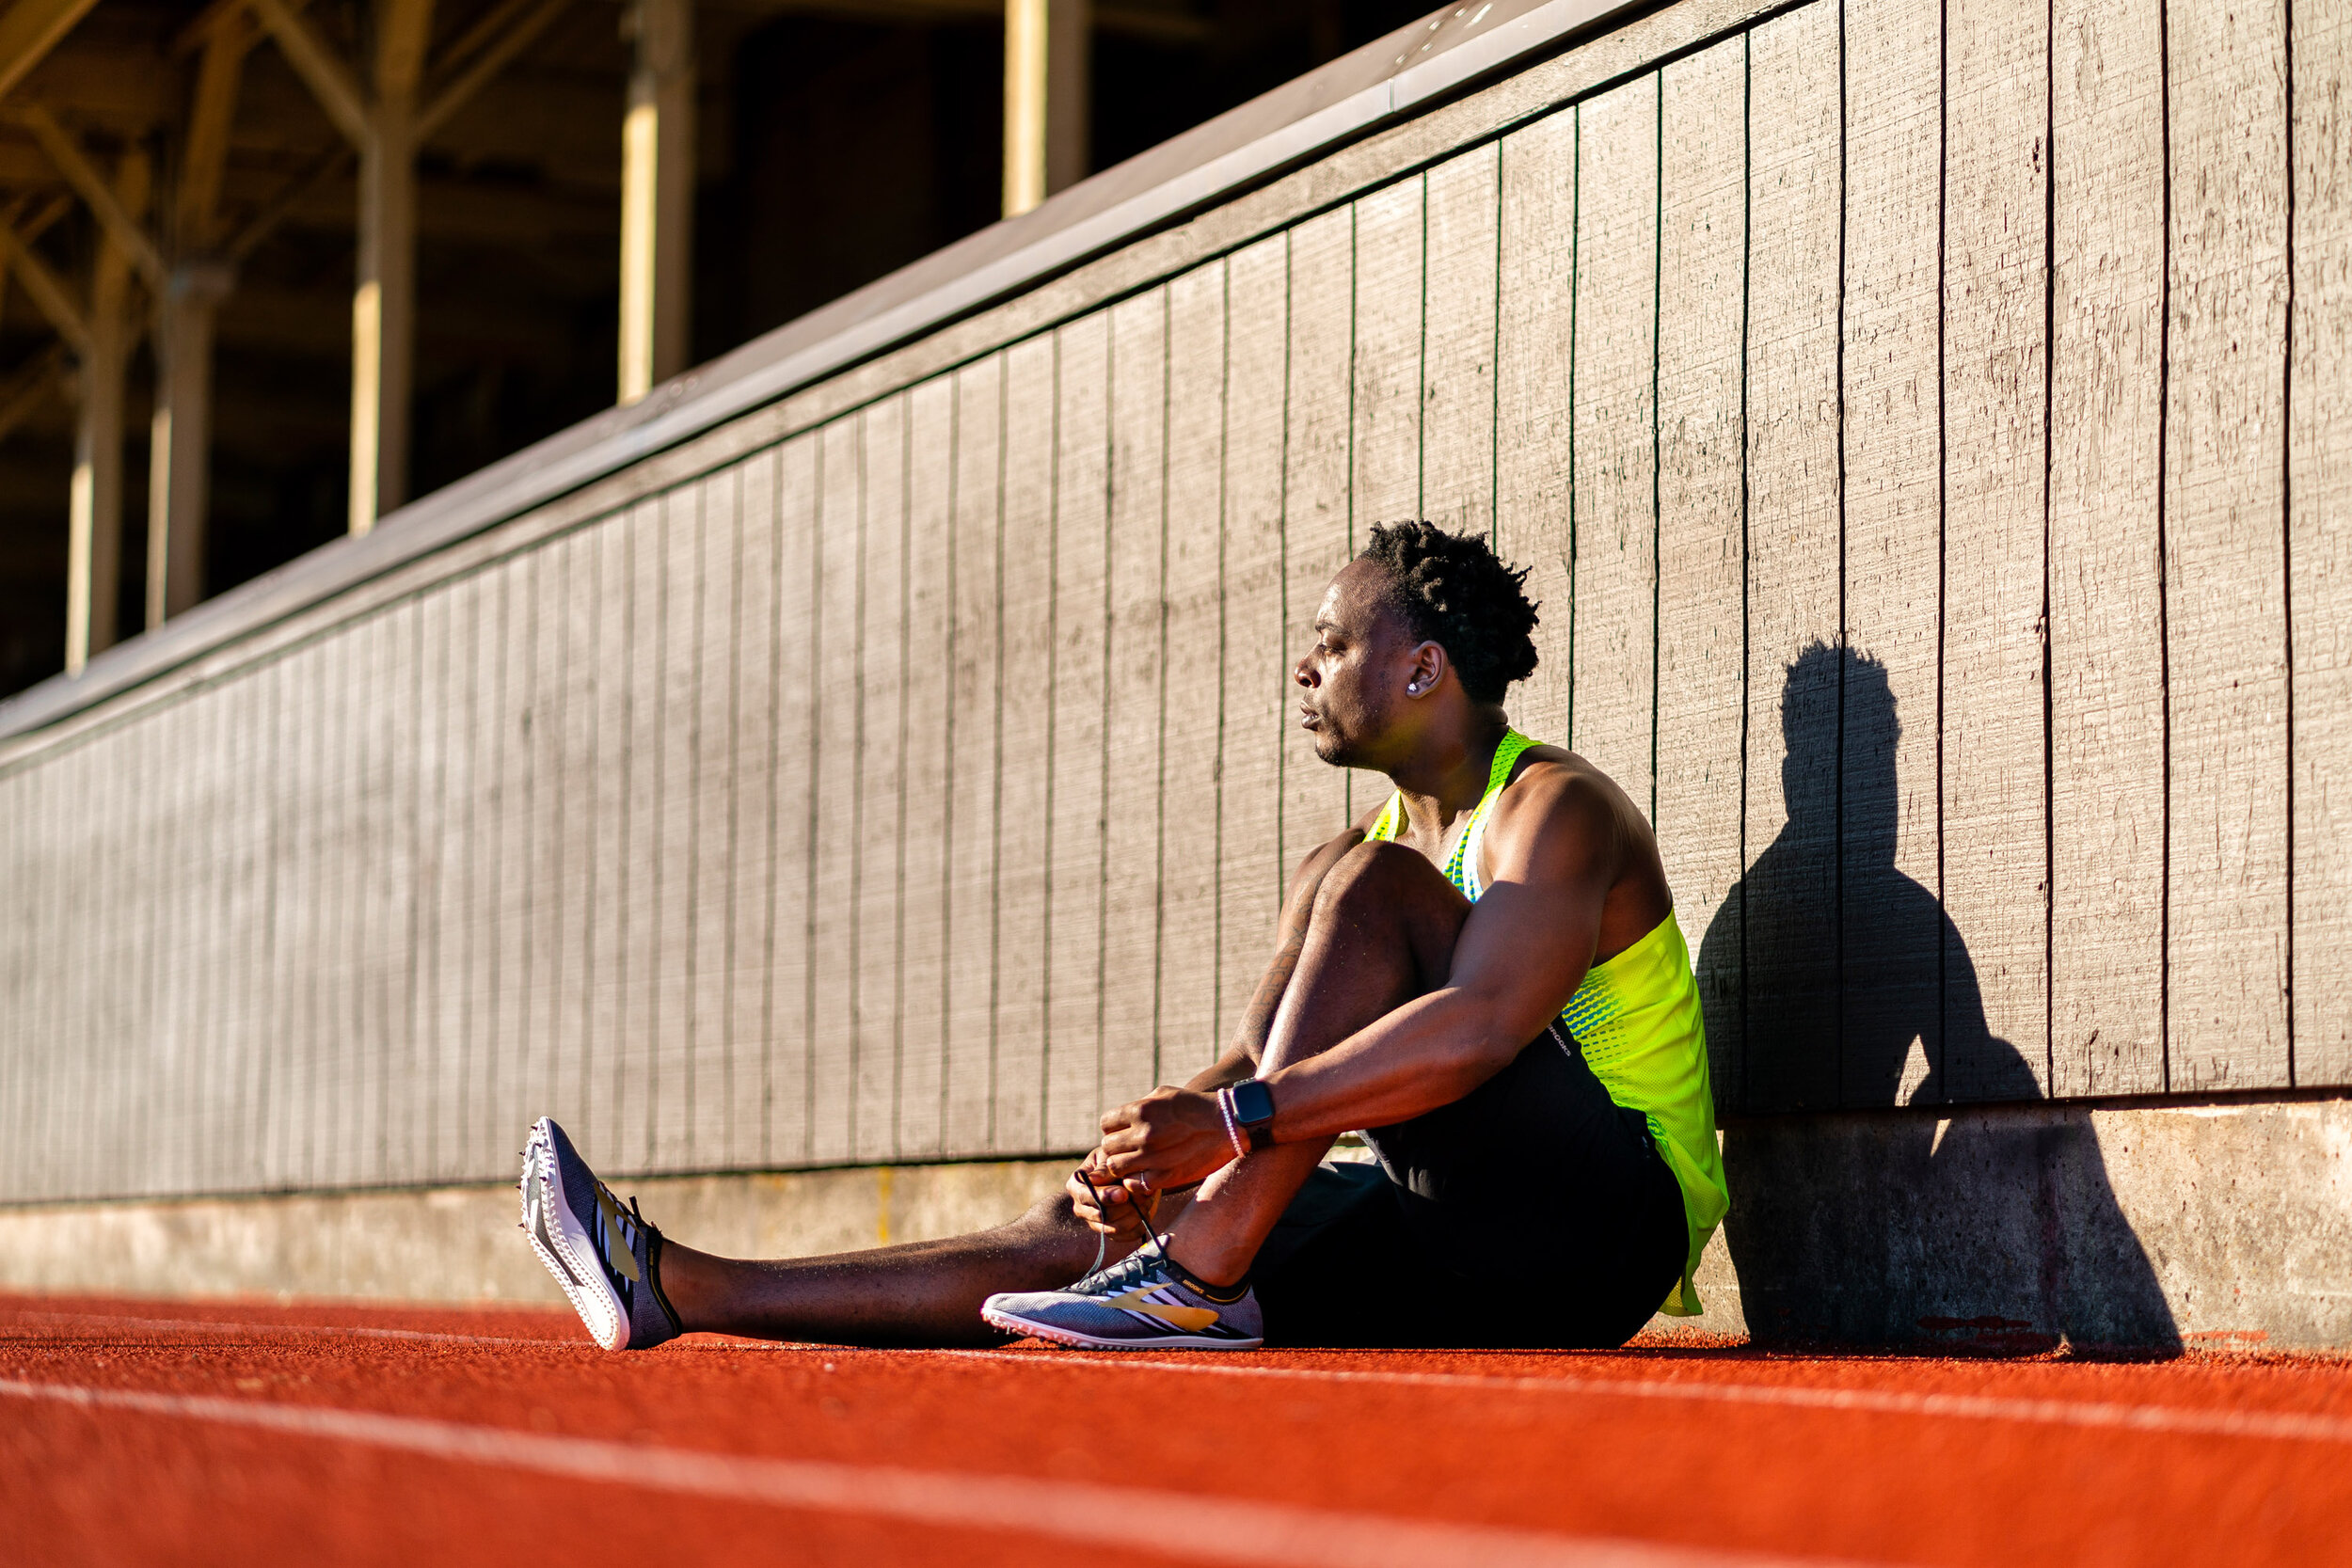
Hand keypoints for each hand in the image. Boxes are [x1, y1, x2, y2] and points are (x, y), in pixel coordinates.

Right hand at [1064, 1162, 1154, 1240]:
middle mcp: (1082, 1208)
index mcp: (1076, 1186)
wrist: (1130, 1170)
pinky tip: (1146, 1207)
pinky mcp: (1113, 1232)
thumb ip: (1104, 1169)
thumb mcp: (1109, 1156)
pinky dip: (1141, 1222)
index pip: (1085, 1196)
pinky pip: (1128, 1235)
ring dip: (1136, 1213)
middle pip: (1101, 1215)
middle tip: (1144, 1192)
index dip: (1105, 1197)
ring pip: (1116, 1227)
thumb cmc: (1116, 1158)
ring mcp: (1096, 1223)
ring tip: (1147, 1197)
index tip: (1123, 1194)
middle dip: (1126, 1205)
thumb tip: (1093, 1180)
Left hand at [1094, 1086, 1235, 1192]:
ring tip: (1137, 1163)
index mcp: (1140, 1110)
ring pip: (1116, 1167)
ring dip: (1124, 1166)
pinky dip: (1137, 1181)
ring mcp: (1152, 1157)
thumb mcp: (1165, 1094)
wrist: (1229, 1125)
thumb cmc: (1196, 1106)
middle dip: (1117, 1148)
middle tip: (1131, 1149)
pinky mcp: (1164, 1176)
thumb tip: (1121, 1118)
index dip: (1113, 1128)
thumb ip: (1140, 1104)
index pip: (1106, 1124)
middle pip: (1108, 1147)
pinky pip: (1134, 1184)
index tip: (1124, 1132)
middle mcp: (1143, 1133)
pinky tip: (1148, 1174)